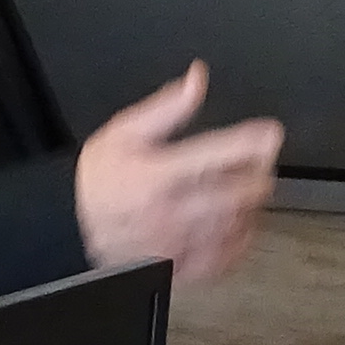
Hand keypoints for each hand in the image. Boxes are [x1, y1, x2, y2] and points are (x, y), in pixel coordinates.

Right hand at [74, 63, 283, 290]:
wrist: (74, 228)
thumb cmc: (101, 180)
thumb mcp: (125, 130)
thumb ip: (168, 106)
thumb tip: (197, 79)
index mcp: (157, 174)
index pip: (214, 154)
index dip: (249, 142)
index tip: (270, 133)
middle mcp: (170, 210)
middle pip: (235, 193)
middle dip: (259, 173)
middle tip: (264, 161)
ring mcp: (178, 242)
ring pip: (235, 224)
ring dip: (254, 204)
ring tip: (251, 188)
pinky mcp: (183, 265)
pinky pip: (226, 257)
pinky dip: (243, 239)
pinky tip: (242, 222)